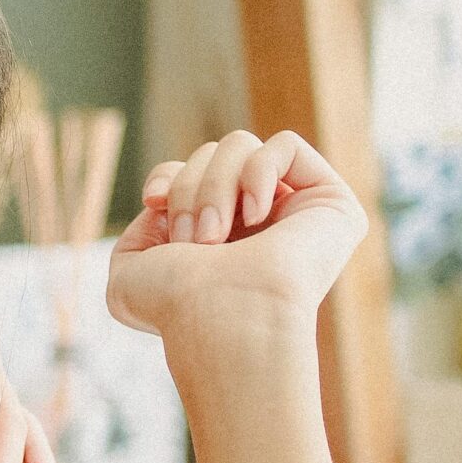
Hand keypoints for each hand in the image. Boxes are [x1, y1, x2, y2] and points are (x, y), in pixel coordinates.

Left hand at [109, 130, 367, 340]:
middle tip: (195, 242)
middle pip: (211, 154)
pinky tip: (256, 215)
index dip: (168, 177)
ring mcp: (297, 213)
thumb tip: (164, 202)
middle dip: (189, 191)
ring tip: (215, 238)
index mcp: (220, 235)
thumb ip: (141, 236)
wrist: (217, 316)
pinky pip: (286, 145)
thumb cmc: (172, 304)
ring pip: (241, 146)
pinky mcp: (332, 204)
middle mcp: (260, 223)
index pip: (190, 171)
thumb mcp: (129, 271)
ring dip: (215, 188)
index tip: (154, 202)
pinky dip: (258, 171)